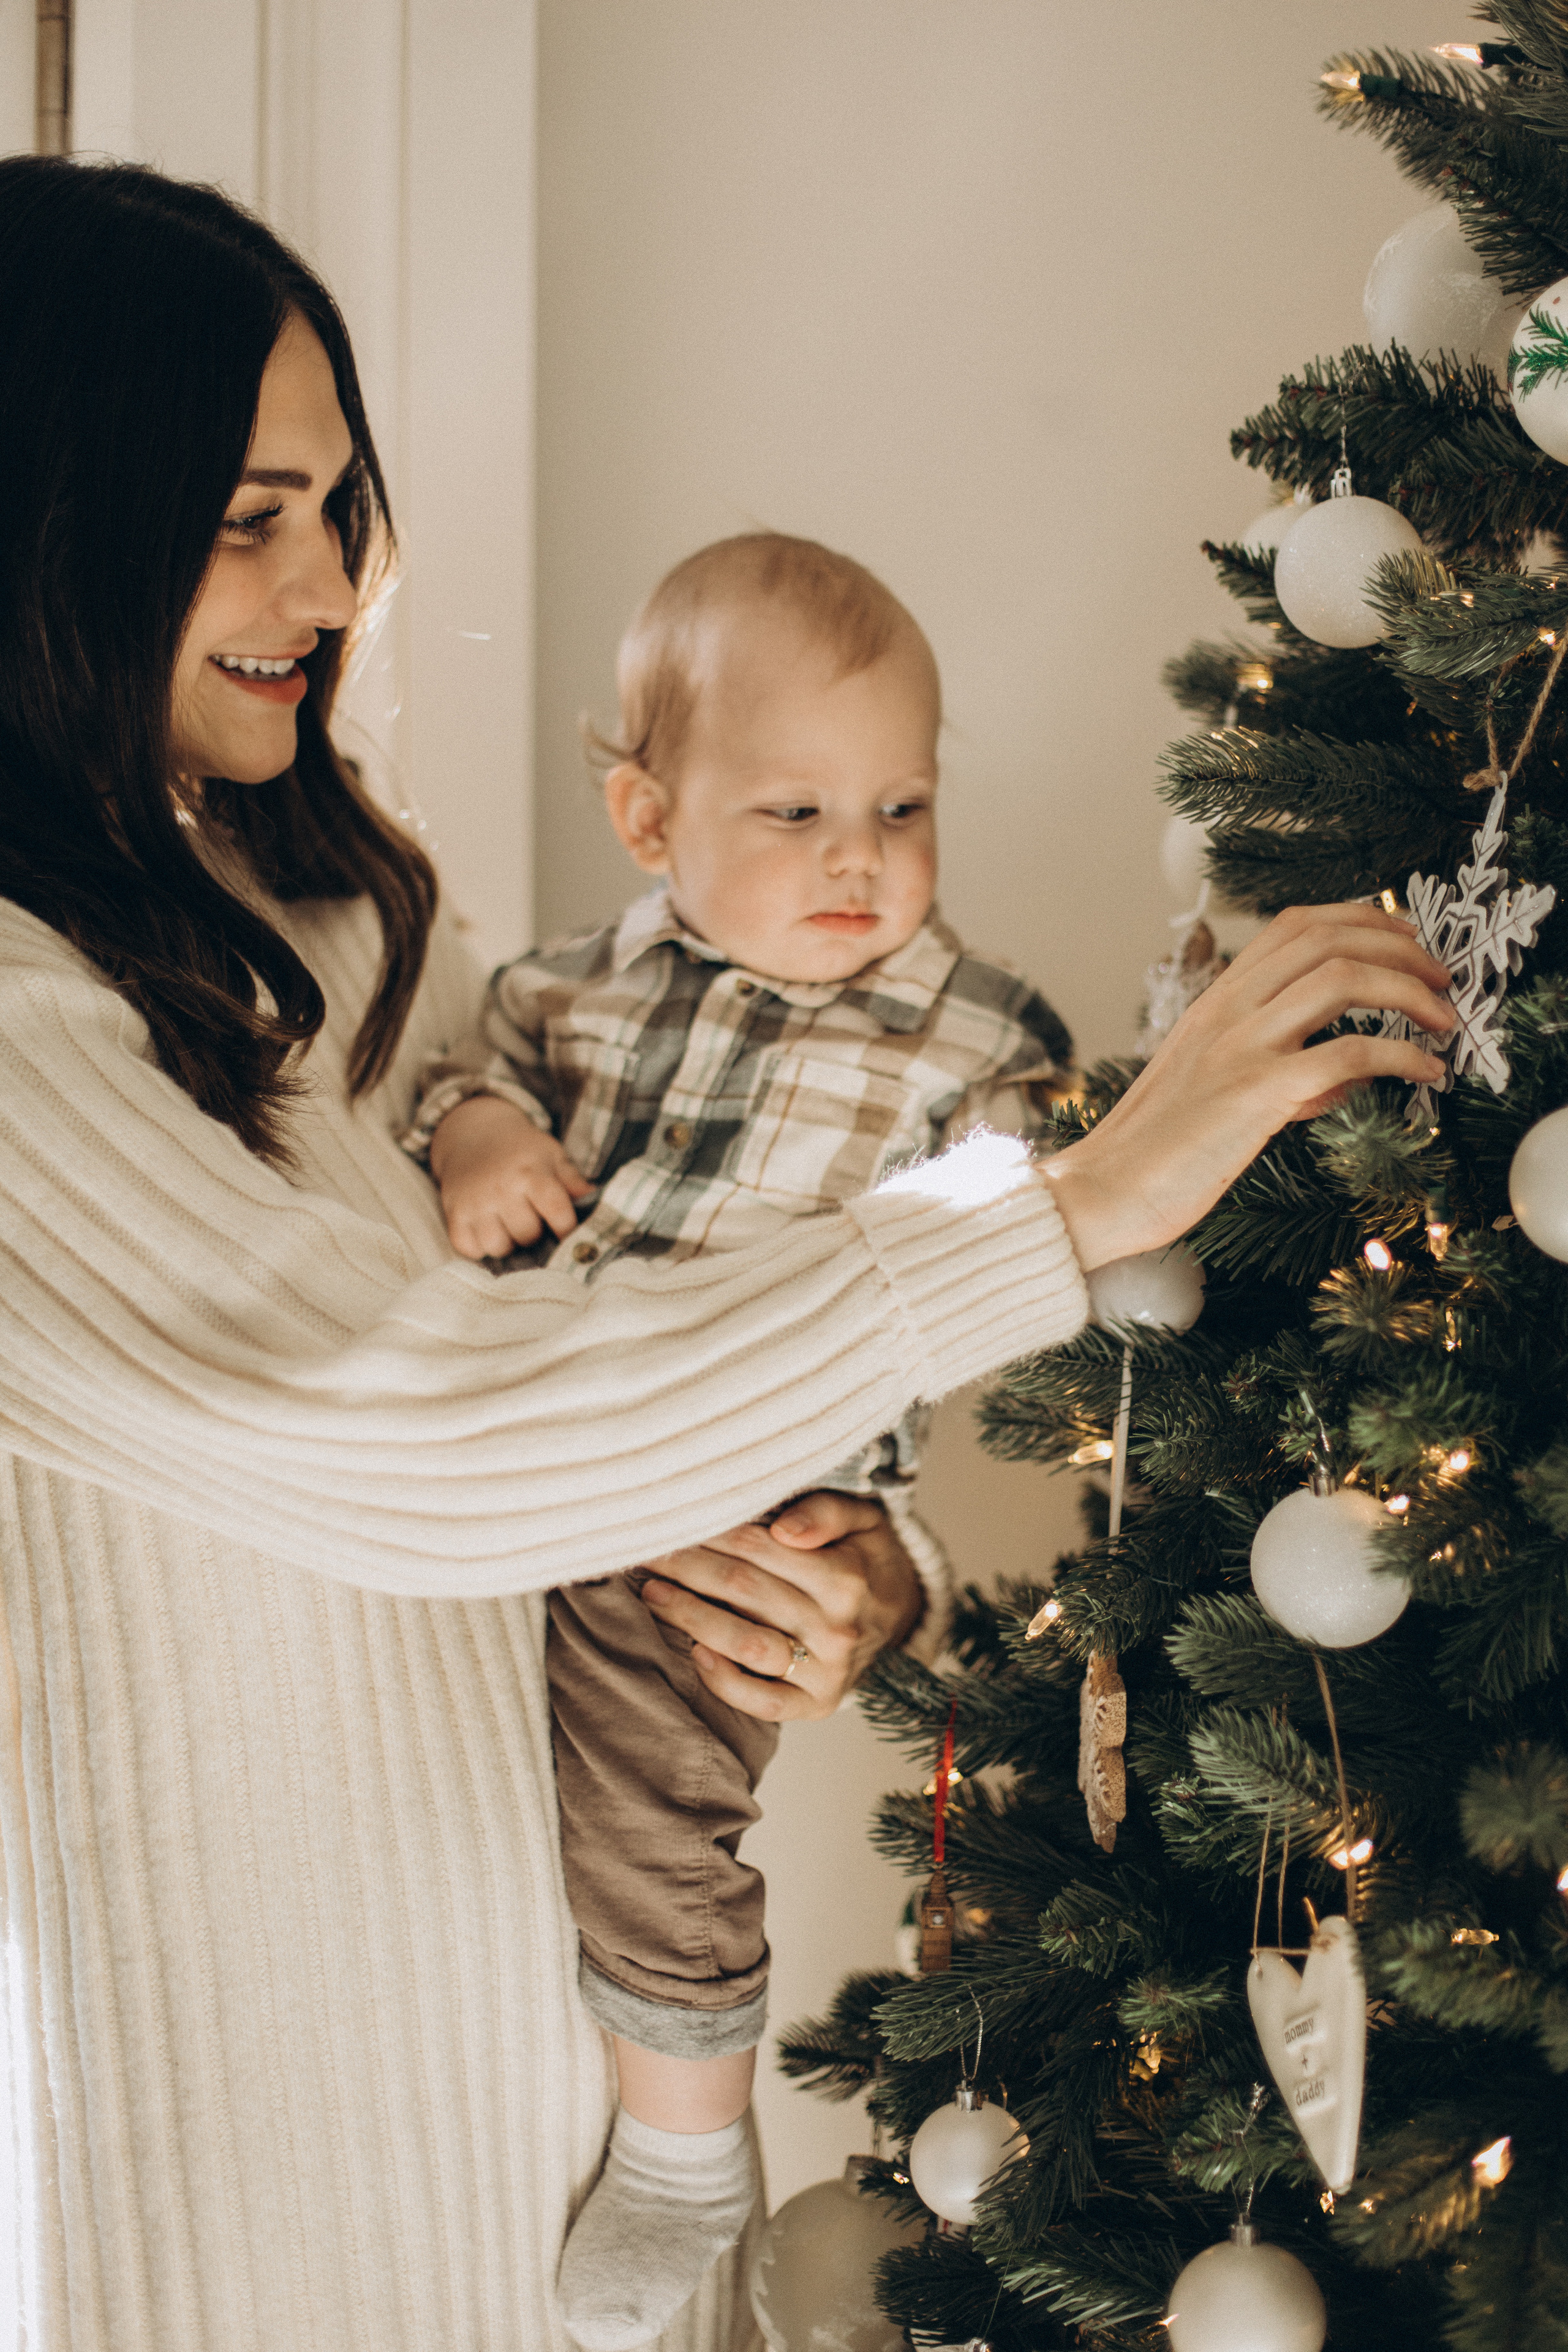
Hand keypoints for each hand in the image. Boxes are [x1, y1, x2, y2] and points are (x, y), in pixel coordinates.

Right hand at [428, 1094, 592, 1258]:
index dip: (567, 1229)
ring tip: (509, 1227)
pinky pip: (469, 1248)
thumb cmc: (521, 1150)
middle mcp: (501, 1188)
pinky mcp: (453, 1213)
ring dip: (507, 1243)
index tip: (567, 1234)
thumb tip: (596, 1201)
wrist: (472, 1134)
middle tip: (532, 1220)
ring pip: (498, 1246)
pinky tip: (487, 1230)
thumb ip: (573, 1181)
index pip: (557, 1212)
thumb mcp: (551, 1155)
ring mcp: (475, 1202)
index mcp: (531, 1172)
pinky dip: (479, 1246)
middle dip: (534, 1233)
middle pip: (527, 1235)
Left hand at [640, 1491, 923, 1722]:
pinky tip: (694, 1652)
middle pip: (743, 1591)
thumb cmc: (867, 1557)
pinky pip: (762, 1703)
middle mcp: (839, 1629)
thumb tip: (783, 1529)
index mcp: (848, 1578)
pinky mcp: (817, 1706)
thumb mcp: (863, 1518)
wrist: (900, 1615)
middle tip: (648, 1553)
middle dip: (687, 1568)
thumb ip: (825, 1511)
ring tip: (654, 1593)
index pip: (760, 1548)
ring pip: (745, 1644)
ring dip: (690, 1618)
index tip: (675, 1521)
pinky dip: (724, 1682)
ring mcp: (828, 1673)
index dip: (711, 1533)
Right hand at [1042, 902, 1453, 1271]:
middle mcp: (1227, 1010)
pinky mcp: (1255, 1094)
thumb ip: (1275, 1063)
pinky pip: (1346, 1053)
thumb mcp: (1214, 1085)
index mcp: (1215, 1001)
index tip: (1404, 942)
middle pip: (1327, 938)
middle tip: (1440, 978)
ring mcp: (1240, 1047)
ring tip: (1444, 1018)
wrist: (1102, 1189)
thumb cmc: (1156, 1149)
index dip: (1360, 919)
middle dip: (1399, 947)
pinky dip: (1401, 1054)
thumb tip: (1347, 1069)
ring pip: (1341, 978)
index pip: (1293, 926)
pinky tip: (1425, 1071)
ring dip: (1409, 990)